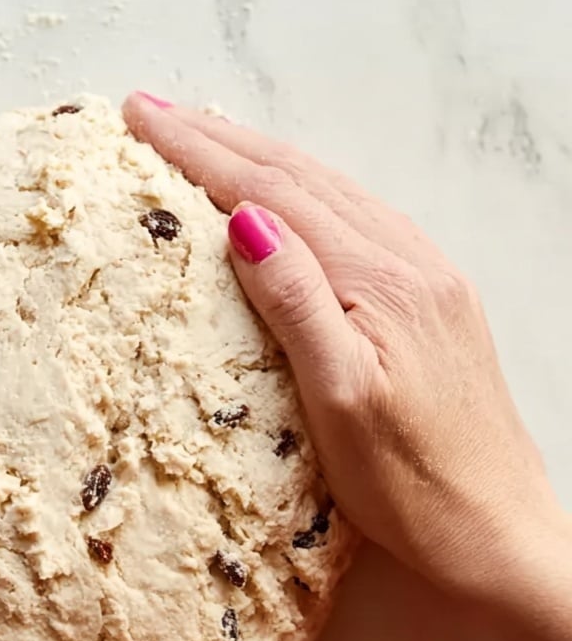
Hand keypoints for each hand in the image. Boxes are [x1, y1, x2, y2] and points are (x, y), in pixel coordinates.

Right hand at [123, 92, 561, 603]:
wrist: (497, 530)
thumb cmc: (413, 486)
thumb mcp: (341, 401)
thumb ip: (298, 303)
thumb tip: (246, 220)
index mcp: (379, 282)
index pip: (273, 195)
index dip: (202, 153)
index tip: (143, 118)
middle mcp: (408, 263)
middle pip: (301, 177)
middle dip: (222, 138)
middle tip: (154, 110)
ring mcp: (425, 277)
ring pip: (329, 191)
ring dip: (261, 156)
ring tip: (205, 134)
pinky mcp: (431, 301)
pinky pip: (356, 218)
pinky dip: (304, 190)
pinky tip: (286, 195)